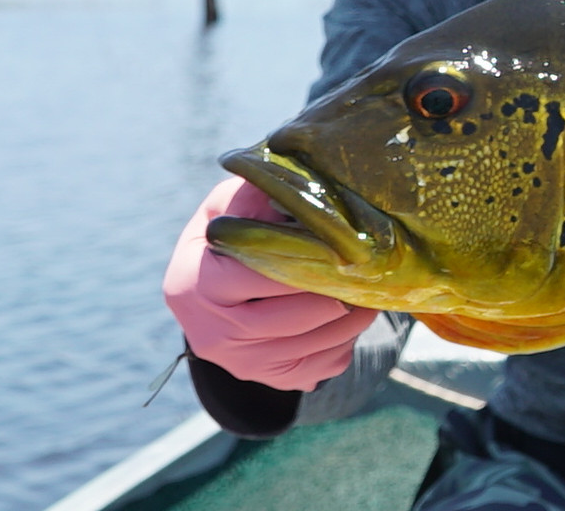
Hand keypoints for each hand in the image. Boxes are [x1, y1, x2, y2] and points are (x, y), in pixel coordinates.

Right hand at [163, 177, 379, 390]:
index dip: (302, 259)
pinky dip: (342, 347)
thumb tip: (298, 187)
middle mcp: (210, 332)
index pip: (257, 274)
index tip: (339, 246)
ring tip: (370, 295)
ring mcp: (236, 362)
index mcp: (194, 284)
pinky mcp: (263, 378)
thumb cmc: (224, 238)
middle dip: (334, 295)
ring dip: (349, 322)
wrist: (206, 293)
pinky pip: (315, 370)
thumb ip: (253, 196)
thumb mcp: (226, 207)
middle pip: (289, 318)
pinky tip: (352, 321)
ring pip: (308, 347)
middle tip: (368, 274)